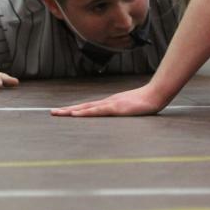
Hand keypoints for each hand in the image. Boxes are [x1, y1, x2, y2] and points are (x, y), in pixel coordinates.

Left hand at [51, 85, 166, 116]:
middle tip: (52, 112)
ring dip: (72, 111)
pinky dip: (86, 112)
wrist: (156, 94)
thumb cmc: (147, 102)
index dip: (76, 109)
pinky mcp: (116, 108)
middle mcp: (107, 102)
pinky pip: (98, 111)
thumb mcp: (133, 108)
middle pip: (84, 106)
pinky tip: (76, 114)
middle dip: (67, 110)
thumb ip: (125, 111)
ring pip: (87, 108)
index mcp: (110, 104)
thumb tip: (122, 115)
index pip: (89, 107)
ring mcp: (111, 104)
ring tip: (58, 113)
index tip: (63, 112)